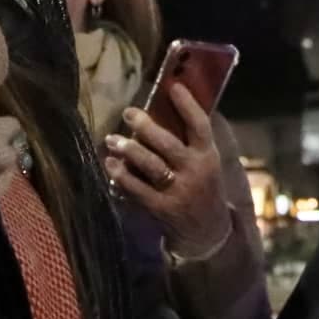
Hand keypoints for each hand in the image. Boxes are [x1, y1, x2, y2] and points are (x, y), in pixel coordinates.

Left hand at [106, 89, 238, 254]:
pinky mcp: (162, 209)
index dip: (187, 105)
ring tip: (112, 138)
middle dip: (146, 126)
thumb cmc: (203, 187)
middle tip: (128, 113)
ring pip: (151, 165)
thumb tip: (171, 104)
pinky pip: (138, 189)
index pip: (200, 125)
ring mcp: (179, 191)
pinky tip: (110, 164)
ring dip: (129, 150)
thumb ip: (193, 139)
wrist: (208, 232)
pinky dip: (122, 176)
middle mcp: (195, 171)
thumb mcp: (208, 162)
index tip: (173, 87)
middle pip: (168, 144)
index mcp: (208, 155)